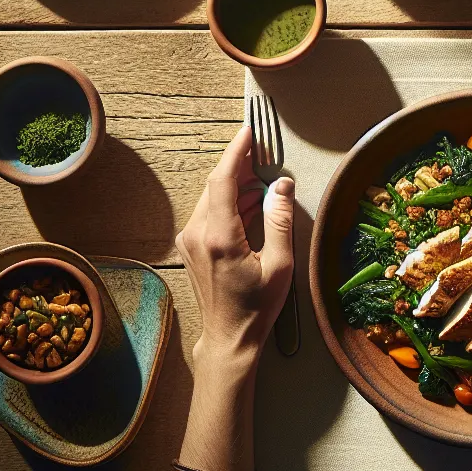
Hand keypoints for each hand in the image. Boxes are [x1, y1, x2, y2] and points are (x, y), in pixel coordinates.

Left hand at [175, 125, 295, 361]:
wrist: (228, 337)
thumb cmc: (256, 306)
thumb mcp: (280, 264)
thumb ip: (280, 220)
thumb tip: (281, 185)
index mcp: (219, 237)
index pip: (223, 181)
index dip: (235, 153)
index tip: (248, 133)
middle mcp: (197, 234)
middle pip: (216, 185)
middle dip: (239, 166)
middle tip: (263, 155)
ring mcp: (190, 240)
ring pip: (213, 198)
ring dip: (236, 186)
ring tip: (263, 183)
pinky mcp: (191, 246)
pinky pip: (210, 213)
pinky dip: (230, 203)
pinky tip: (251, 206)